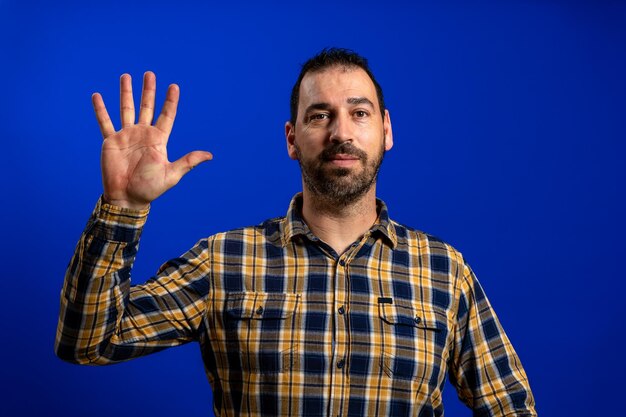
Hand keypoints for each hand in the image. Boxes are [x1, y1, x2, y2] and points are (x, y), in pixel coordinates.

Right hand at [93, 71, 211, 209]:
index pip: (166, 116)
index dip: (170, 101)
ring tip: (126, 76)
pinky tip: (97, 95)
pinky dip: (100, 109)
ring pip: (126, 109)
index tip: (174, 86)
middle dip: (148, 90)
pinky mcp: (111, 141)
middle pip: (146, 107)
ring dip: (126, 93)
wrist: (127, 198)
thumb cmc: (150, 188)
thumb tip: (210, 155)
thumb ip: (188, 161)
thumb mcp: (172, 174)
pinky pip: (105, 122)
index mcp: (158, 140)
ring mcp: (127, 136)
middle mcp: (143, 134)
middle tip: (150, 74)